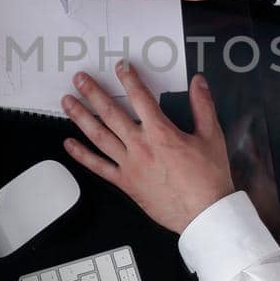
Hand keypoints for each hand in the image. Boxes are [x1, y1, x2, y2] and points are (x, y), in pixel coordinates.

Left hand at [61, 61, 235, 234]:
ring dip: (81, 117)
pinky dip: (82, 155)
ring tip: (68, 102)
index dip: (129, 78)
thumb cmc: (209, 179)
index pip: (140, 97)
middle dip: (93, 93)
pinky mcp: (125, 183)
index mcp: (161, 132)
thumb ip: (203, 106)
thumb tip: (198, 83)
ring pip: (99, 136)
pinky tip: (69, 144)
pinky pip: (98, 167)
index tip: (121, 67)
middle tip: (80, 79)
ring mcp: (130, 165)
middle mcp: (140, 146)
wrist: (204, 214)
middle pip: (110, 113)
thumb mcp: (211, 136)